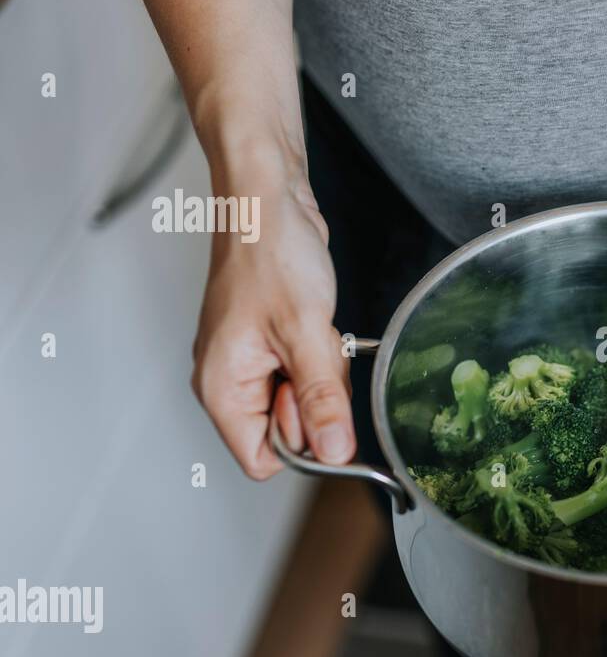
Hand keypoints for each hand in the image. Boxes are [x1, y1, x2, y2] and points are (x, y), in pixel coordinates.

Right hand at [190, 160, 354, 478]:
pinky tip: (321, 325)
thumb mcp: (306, 332)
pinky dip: (323, 353)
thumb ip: (322, 398)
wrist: (267, 197)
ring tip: (317, 331)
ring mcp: (251, 362)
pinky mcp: (273, 342)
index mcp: (221, 388)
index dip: (302, 441)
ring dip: (323, 372)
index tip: (318, 399)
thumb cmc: (269, 251)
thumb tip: (335, 452)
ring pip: (304, 399)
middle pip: (288, 431)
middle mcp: (230, 381)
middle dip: (317, 398)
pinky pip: (308, 370)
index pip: (263, 459)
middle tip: (319, 352)